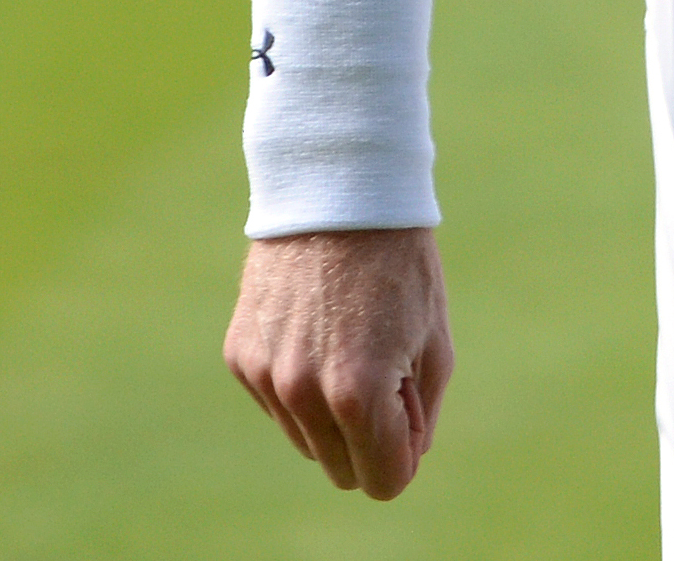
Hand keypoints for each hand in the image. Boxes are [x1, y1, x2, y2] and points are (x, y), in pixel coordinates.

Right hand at [225, 226, 454, 497]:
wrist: (337, 194)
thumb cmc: (400, 264)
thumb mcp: (433, 340)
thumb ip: (419, 414)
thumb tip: (402, 459)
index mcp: (358, 392)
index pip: (382, 480)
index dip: (402, 459)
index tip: (409, 419)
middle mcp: (303, 393)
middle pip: (340, 469)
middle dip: (369, 441)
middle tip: (388, 374)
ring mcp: (265, 377)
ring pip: (306, 440)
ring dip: (333, 413)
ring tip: (354, 343)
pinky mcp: (241, 358)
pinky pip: (277, 403)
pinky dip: (300, 384)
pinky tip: (318, 330)